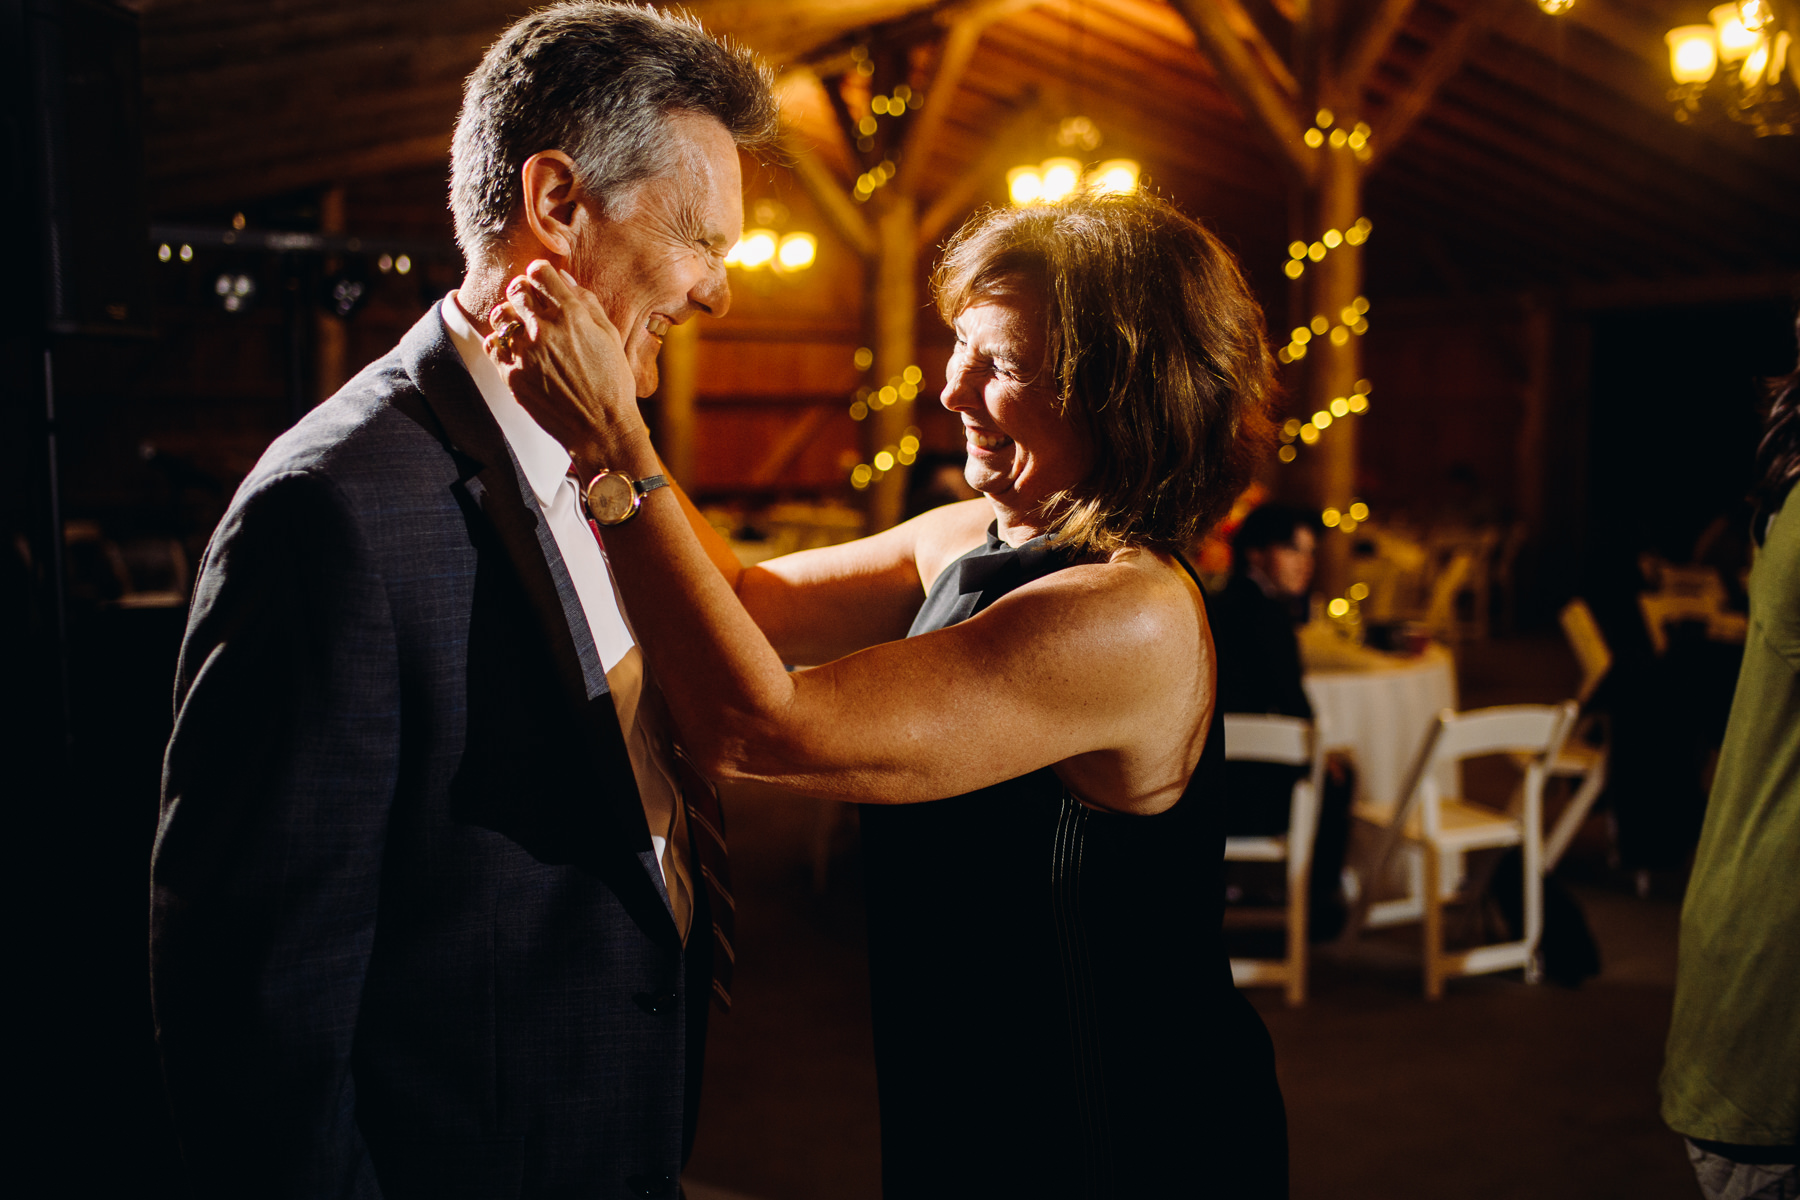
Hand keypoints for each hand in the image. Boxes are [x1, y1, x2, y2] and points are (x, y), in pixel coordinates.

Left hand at [484, 261, 645, 472]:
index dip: (540, 272)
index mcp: (571, 315)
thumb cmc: (612, 383)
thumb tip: (564, 278)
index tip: (542, 280)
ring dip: (509, 315)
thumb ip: (587, 302)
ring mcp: (524, 352)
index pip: (539, 271)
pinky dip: (500, 342)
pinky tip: (515, 350)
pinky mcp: (511, 374)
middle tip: (530, 303)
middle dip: (523, 291)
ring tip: (520, 327)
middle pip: (516, 289)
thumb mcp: (609, 336)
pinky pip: (492, 344)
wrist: (600, 428)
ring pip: (499, 314)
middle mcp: (544, 329)